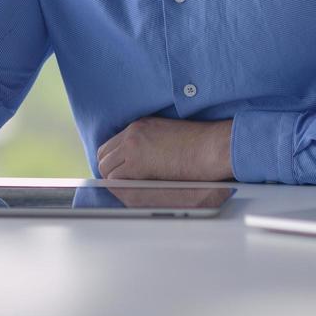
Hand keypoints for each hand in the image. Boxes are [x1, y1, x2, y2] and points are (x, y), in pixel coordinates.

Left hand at [96, 117, 233, 181]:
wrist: (212, 146)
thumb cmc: (201, 145)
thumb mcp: (169, 135)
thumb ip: (151, 144)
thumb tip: (144, 163)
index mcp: (140, 125)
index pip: (112, 144)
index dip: (114, 161)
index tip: (121, 171)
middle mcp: (133, 133)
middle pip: (103, 155)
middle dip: (110, 171)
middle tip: (123, 184)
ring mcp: (132, 147)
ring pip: (106, 169)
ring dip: (116, 181)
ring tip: (132, 189)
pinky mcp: (137, 163)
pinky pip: (115, 179)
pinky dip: (121, 187)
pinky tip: (135, 191)